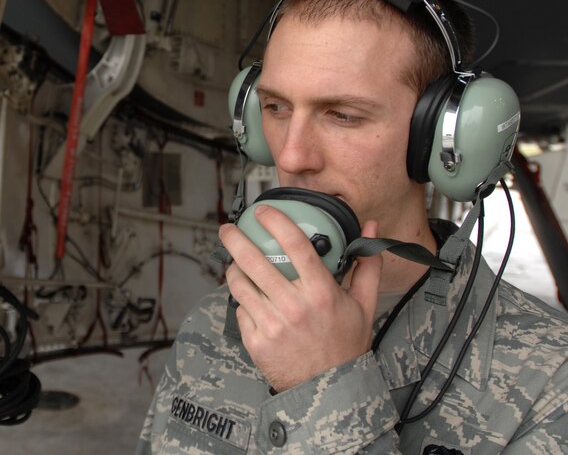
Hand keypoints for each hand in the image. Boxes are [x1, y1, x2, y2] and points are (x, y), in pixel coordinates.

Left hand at [221, 204, 382, 390]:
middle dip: (235, 239)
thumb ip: (367, 264)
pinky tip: (250, 298)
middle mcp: (294, 305)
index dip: (275, 221)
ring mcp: (272, 323)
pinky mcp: (256, 340)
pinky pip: (240, 309)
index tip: (262, 211)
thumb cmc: (345, 344)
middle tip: (229, 229)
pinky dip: (243, 300)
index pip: (295, 244)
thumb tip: (371, 227)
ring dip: (234, 268)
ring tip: (236, 263)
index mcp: (321, 292)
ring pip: (239, 283)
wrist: (328, 390)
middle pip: (254, 260)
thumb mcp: (363, 304)